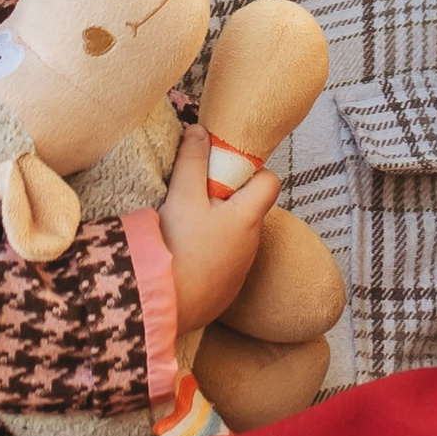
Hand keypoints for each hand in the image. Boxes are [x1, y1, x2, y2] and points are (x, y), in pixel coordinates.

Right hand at [158, 127, 277, 331]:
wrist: (166, 305)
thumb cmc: (178, 247)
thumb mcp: (182, 197)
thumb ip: (192, 161)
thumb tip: (200, 130)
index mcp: (248, 218)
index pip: (270, 181)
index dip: (251, 170)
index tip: (222, 171)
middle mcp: (252, 244)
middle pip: (249, 208)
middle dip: (226, 197)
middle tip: (195, 196)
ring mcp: (240, 270)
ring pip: (235, 236)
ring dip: (217, 226)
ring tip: (185, 227)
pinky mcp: (225, 290)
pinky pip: (223, 261)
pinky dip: (209, 253)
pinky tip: (184, 254)